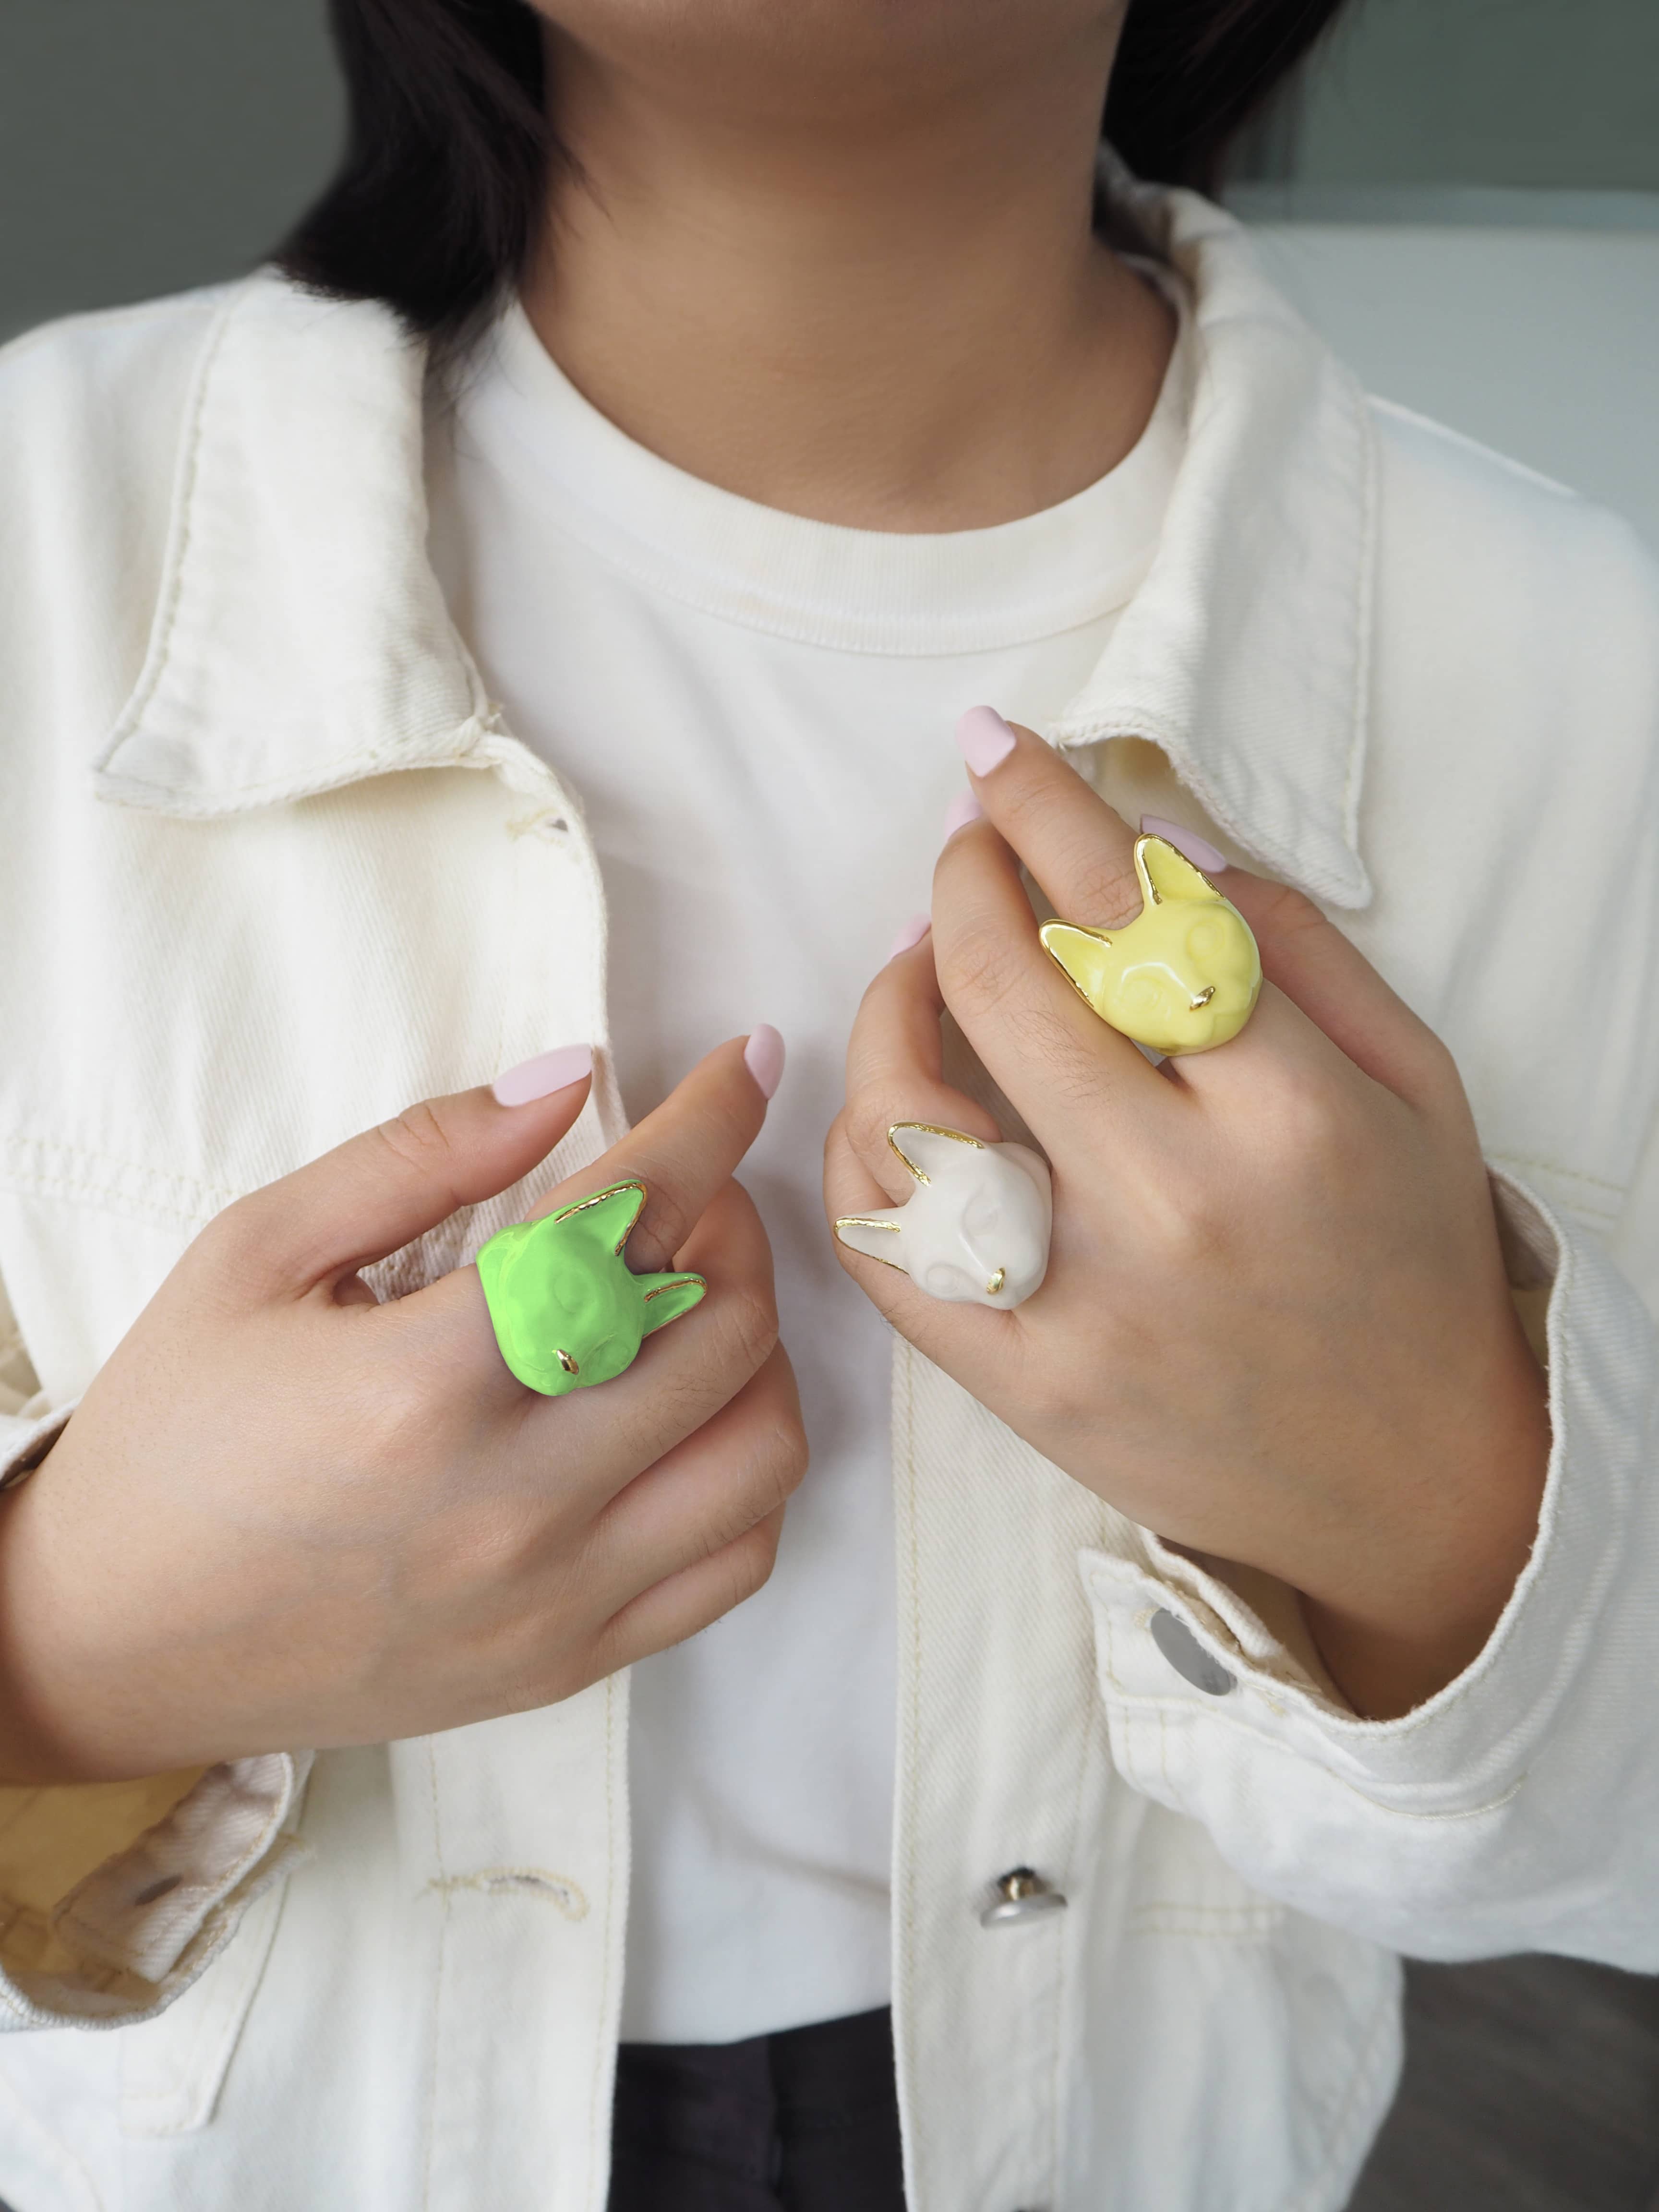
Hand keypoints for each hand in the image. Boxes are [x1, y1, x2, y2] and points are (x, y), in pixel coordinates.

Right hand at [0, 1039, 804, 1780]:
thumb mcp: (254, 1255)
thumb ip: (420, 1156)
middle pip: (723, 1331)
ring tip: (687, 1307)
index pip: (627, 1222)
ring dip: (756, 1352)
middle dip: (732, 1226)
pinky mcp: (565, 1662)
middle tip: (682, 1196)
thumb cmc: (174, 1438)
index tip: (745, 1064)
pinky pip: (733, 1561)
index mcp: (419, 1387)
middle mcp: (508, 1506)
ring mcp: (550, 1599)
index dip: (710, 1121)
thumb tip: (568, 1079)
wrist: (111, 1643)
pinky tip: (683, 1420)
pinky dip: (742, 1472)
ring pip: (761, 1452)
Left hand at [826, 723, 1547, 1718]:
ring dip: (888, 1005)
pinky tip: (887, 1096)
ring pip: (912, 1117)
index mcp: (1291, 1117)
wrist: (1411, 1484)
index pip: (1131, 915)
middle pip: (1005, 992)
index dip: (1045, 808)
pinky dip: (863, 1150)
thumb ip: (1295, 948)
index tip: (995, 749)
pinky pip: (887, 1249)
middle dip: (962, 884)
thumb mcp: (1413, 1086)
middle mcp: (1178, 1206)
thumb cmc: (1409, 1262)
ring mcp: (1083, 1305)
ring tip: (914, 958)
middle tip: (964, 848)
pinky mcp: (1021, 1385)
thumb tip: (1154, 838)